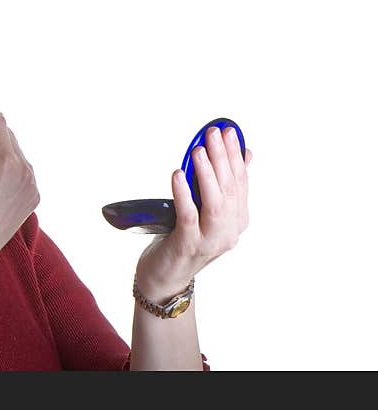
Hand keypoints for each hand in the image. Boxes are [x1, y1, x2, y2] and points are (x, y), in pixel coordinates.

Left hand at [135, 125, 253, 297]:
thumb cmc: (184, 238)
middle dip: (223, 158)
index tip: (229, 132)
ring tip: (198, 150)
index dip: (236, 156)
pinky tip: (177, 174)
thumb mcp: (206, 211)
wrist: (165, 277)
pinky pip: (187, 216)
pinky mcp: (188, 245)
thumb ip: (222, 186)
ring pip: (215, 203)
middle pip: (229, 189)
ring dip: (207, 174)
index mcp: (238, 221)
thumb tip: (243, 154)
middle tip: (213, 133)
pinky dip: (183, 193)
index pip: (241, 182)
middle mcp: (229, 231)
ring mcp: (210, 240)